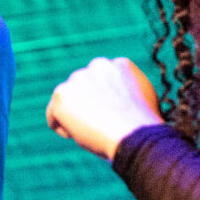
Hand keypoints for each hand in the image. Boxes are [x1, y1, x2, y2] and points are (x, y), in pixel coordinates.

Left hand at [47, 56, 164, 161]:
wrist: (134, 135)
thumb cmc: (144, 127)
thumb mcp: (145, 101)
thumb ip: (129, 93)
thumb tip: (120, 99)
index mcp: (120, 64)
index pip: (103, 81)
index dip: (104, 101)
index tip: (109, 117)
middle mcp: (98, 65)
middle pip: (83, 88)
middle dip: (86, 106)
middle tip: (97, 127)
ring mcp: (78, 78)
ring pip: (68, 101)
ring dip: (74, 117)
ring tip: (90, 133)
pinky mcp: (61, 95)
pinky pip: (53, 115)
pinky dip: (61, 127)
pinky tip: (75, 135)